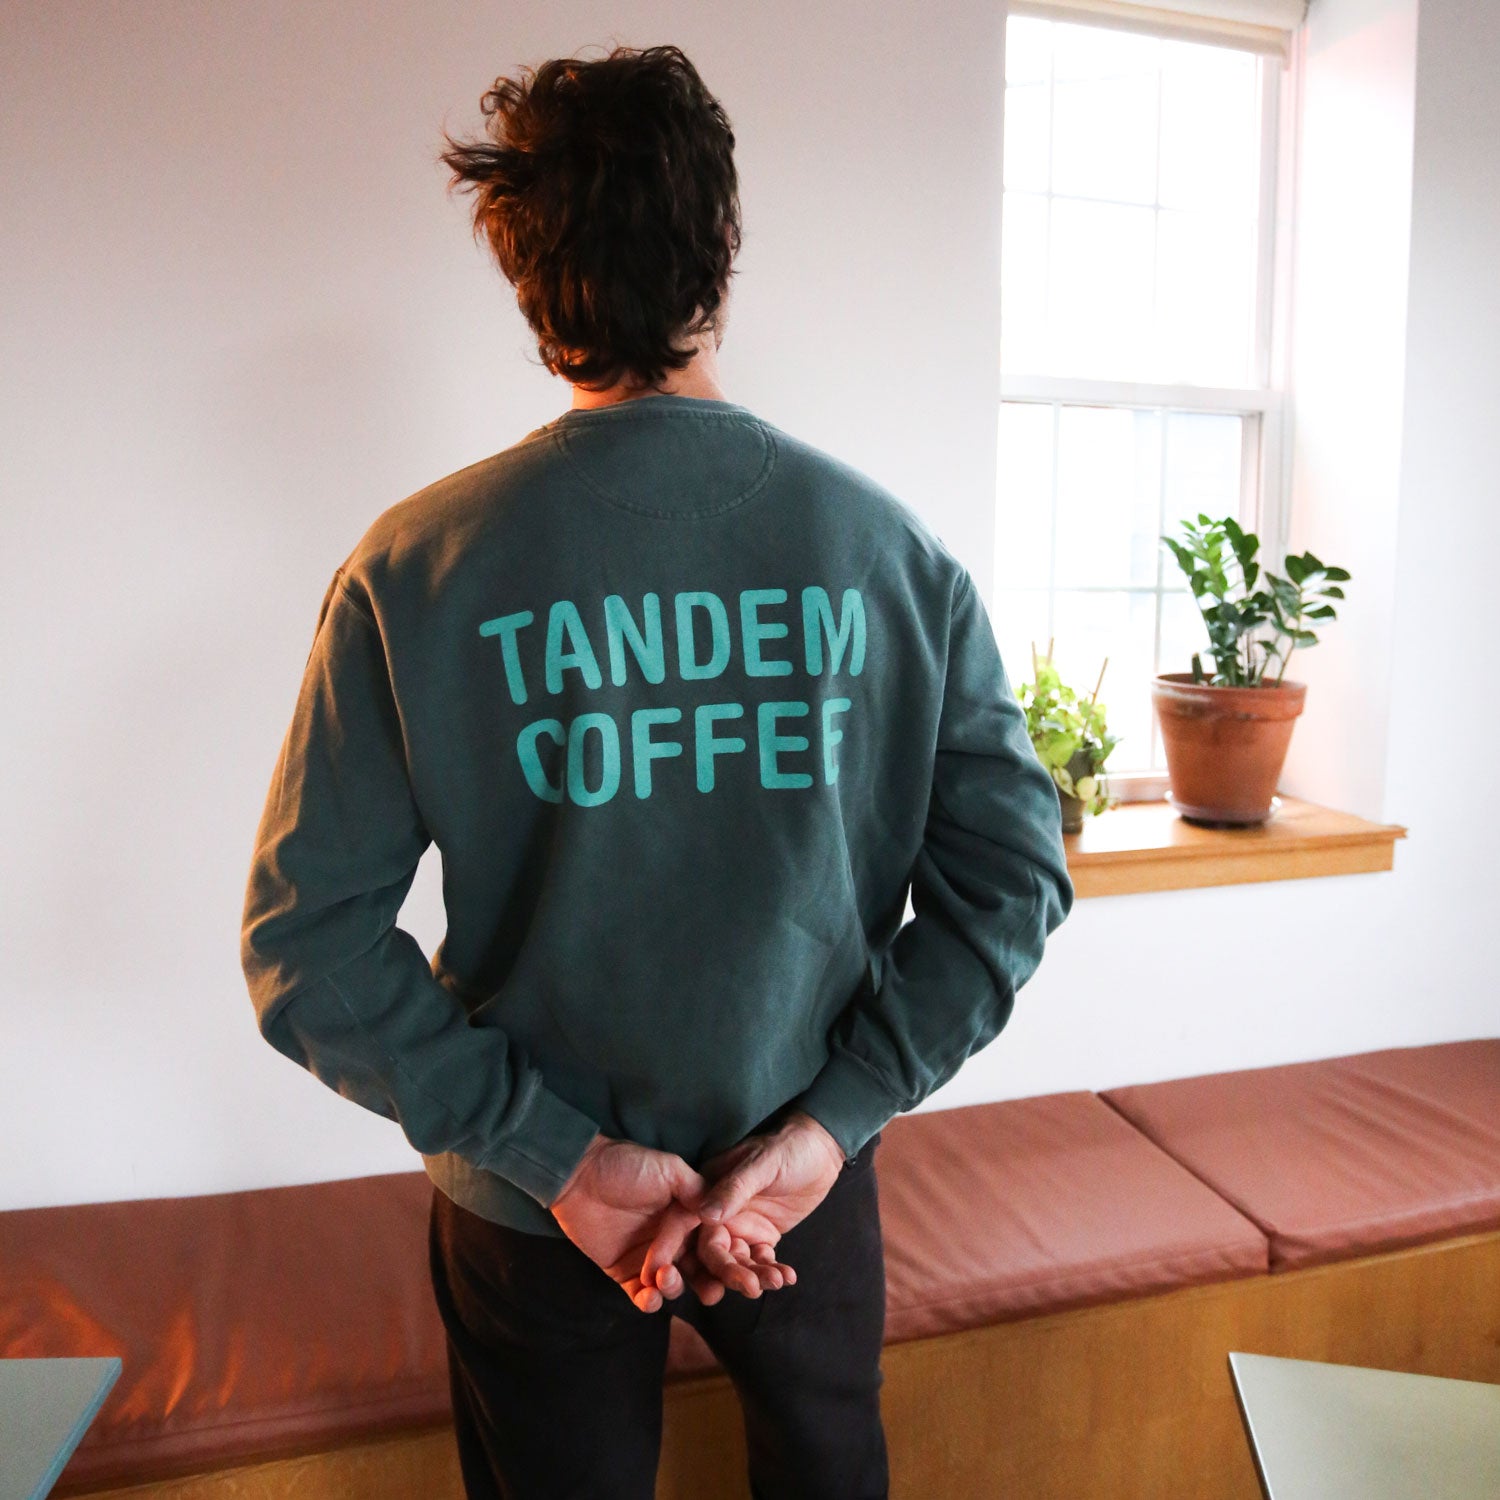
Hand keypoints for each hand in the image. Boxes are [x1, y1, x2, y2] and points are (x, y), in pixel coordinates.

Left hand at [550, 1134, 792, 1312]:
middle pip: (697, 1269)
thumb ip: (696, 1190)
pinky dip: (648, 1301)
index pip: (712, 1243)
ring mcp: (648, 1258)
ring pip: (672, 1285)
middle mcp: (672, 1240)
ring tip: (664, 1278)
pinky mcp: (624, 1272)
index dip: (726, 1258)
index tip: (738, 1270)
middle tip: (713, 1292)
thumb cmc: (626, 1164)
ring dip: (673, 1288)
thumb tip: (724, 1209)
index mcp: (686, 1216)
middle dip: (708, 1283)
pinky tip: (649, 1296)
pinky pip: (641, 1295)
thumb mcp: (669, 1169)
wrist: (579, 1174)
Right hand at [639, 1111, 846, 1301]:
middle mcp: (718, 1213)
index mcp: (707, 1189)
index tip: (660, 1279)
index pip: (683, 1223)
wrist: (822, 1151)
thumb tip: (705, 1216)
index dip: (670, 1250)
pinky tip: (787, 1277)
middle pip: (710, 1252)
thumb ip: (735, 1189)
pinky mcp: (762, 1236)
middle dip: (726, 1274)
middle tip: (750, 1288)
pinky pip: (759, 1262)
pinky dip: (770, 1272)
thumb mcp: (762, 1165)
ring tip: (776, 1281)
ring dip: (753, 1276)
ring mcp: (740, 1226)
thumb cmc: (787, 1148)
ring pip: (735, 1263)